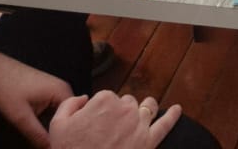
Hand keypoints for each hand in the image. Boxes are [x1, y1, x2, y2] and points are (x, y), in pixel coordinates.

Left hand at [0, 45, 72, 148]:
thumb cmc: (8, 89)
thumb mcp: (21, 117)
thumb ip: (37, 135)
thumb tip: (51, 148)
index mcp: (62, 92)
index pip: (74, 120)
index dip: (65, 135)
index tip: (57, 145)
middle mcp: (64, 89)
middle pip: (70, 118)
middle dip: (61, 131)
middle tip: (50, 144)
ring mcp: (58, 90)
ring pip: (62, 115)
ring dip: (55, 127)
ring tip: (46, 138)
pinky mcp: (51, 92)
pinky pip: (56, 110)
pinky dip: (51, 121)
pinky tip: (42, 130)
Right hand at [49, 92, 181, 148]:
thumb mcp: (58, 125)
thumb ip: (70, 104)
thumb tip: (84, 98)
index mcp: (104, 99)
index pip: (107, 97)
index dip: (101, 109)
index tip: (96, 121)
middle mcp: (125, 108)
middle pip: (126, 102)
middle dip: (121, 110)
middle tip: (112, 127)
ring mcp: (139, 124)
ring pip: (146, 107)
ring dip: (145, 107)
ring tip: (146, 109)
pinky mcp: (149, 142)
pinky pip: (165, 126)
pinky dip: (172, 117)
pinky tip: (178, 110)